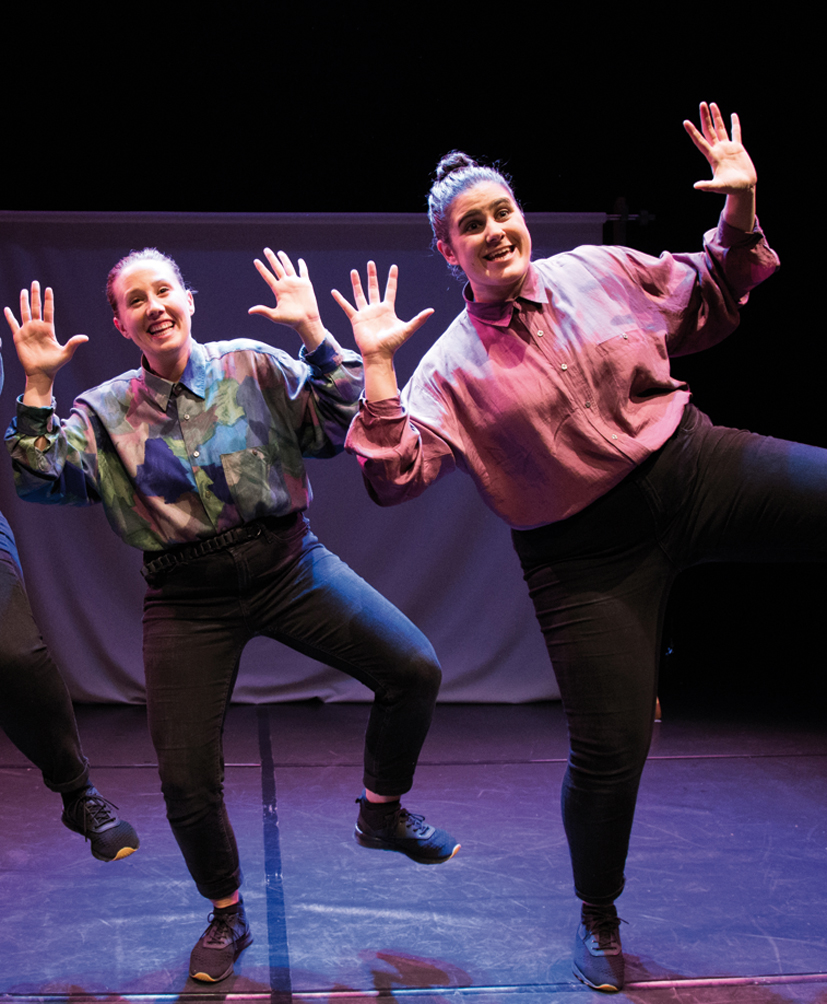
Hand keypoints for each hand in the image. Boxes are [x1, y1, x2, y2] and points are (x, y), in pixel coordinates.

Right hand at [4, 282, 87, 397]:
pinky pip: (13, 324)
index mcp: (48, 329)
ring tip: (23, 290)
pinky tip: (7, 309)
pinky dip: (10, 317)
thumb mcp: (66, 353)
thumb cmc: (54, 364)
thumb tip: (86, 337)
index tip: (48, 288)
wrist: (41, 373)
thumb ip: (73, 343)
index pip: (48, 311)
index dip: (48, 300)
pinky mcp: (19, 337)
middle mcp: (38, 327)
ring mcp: (28, 331)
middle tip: (35, 283)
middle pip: (36, 307)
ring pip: (25, 312)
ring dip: (23, 302)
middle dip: (35, 295)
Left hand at [249, 249, 324, 349]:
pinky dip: (302, 266)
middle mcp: (286, 284)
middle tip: (266, 249)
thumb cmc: (291, 320)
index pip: (267, 276)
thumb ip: (263, 310)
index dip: (261, 268)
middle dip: (271, 258)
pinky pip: (303, 272)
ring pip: (288, 267)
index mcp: (278, 290)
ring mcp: (295, 283)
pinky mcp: (305, 284)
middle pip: (277, 268)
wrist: (306, 321)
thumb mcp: (275, 316)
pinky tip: (300, 260)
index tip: (255, 261)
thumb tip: (250, 311)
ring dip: (284, 259)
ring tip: (280, 252)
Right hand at [332, 261, 432, 362]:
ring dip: (357, 283)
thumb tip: (432, 310)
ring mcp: (365, 313)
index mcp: (388, 309)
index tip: (394, 266)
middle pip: (374, 288)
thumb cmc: (393, 343)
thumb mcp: (407, 329)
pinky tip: (334, 291)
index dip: (392, 278)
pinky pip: (347, 307)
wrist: (379, 354)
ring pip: (360, 294)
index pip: (390, 289)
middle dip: (372, 275)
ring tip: (353, 271)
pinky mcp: (356, 319)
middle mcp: (376, 309)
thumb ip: (419, 319)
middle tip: (371, 263)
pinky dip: (340, 300)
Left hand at [684, 101, 756, 193]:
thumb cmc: (731, 189)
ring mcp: (727, 148)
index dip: (693, 132)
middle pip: (709, 130)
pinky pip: (736, 133)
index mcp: (713, 157)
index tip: (685, 122)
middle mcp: (718, 150)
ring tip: (712, 104)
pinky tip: (732, 115)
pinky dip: (734, 124)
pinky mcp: (738, 148)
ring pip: (720, 129)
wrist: (744, 188)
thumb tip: (696, 186)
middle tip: (702, 103)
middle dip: (705, 117)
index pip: (700, 141)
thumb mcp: (719, 187)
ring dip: (716, 117)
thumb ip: (708, 186)